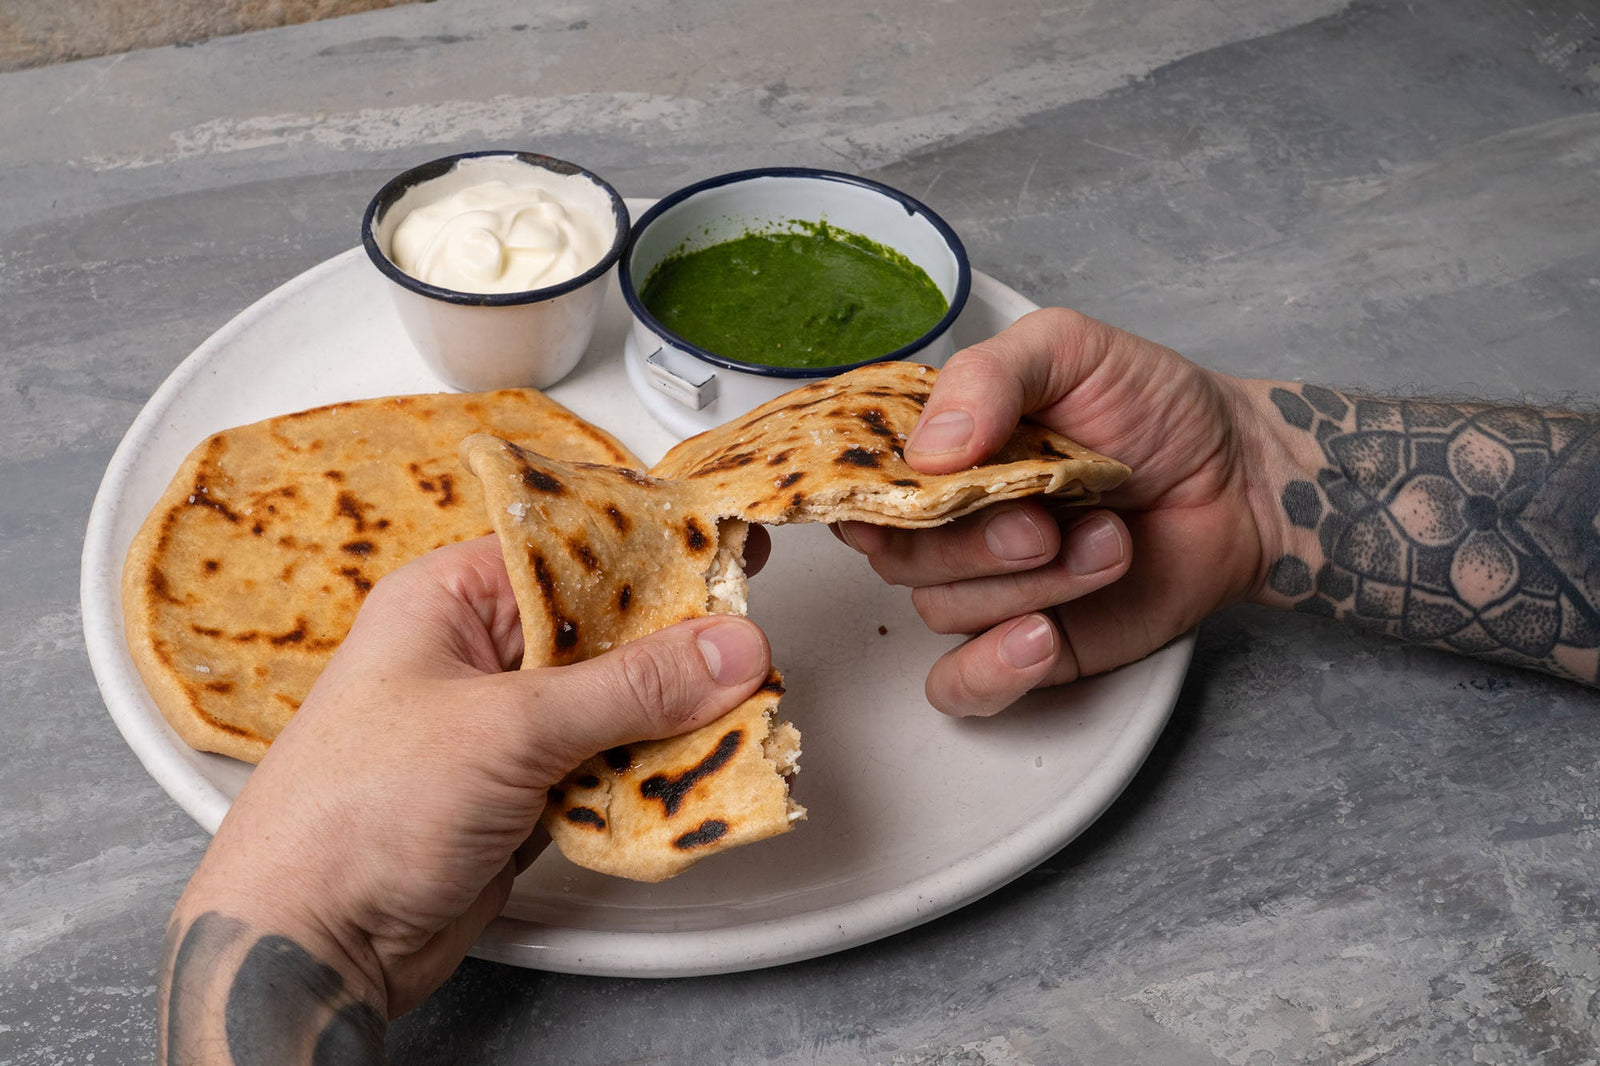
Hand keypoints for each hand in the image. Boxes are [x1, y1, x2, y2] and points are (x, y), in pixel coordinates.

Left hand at [163, 536, 772, 1056]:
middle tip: (749, 646)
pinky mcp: (523, 794)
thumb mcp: (507, 727)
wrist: (310, 943)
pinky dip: (651, 772)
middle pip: (605, 632)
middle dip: (676, 647)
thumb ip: (631, 688)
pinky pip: (607, 765)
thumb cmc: (353, 814)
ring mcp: (501, 728)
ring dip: (672, 717)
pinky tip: (696, 770)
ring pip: (615, 703)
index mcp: (450, 600)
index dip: (653, 553)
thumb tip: (725, 648)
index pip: (573, 553)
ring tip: (741, 710)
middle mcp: (477, 655)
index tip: (728, 552)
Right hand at [838, 308, 1271, 715]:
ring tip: (1108, 544)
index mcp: (938, 447)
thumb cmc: (1154, 407)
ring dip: (1031, 587)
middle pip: (898, 554)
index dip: (862, 494)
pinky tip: (1040, 638)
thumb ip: (990, 377)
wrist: (1242, 480)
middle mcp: (947, 521)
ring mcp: (984, 587)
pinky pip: (962, 686)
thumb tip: (928, 448)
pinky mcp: (1024, 648)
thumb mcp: (1071, 349)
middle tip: (1045, 521)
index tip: (896, 496)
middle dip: (973, 544)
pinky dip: (992, 669)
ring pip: (943, 611)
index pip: (858, 481)